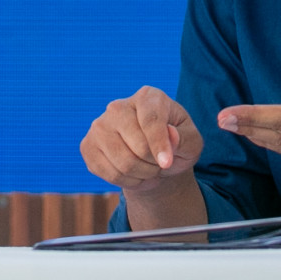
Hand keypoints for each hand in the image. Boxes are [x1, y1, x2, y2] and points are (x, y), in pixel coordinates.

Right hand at [80, 85, 202, 193]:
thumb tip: (171, 135)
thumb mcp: (192, 142)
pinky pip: (110, 174)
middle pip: (138, 146)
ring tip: (150, 169)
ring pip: (123, 163)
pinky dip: (128, 182)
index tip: (166, 163)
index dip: (159, 144)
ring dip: (143, 175)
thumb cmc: (176, 144)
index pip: (150, 120)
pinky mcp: (88, 146)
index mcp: (147, 97)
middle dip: (155, 164)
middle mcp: (118, 107)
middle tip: (161, 164)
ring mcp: (99, 126)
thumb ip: (185, 138)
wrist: (153, 155)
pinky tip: (135, 174)